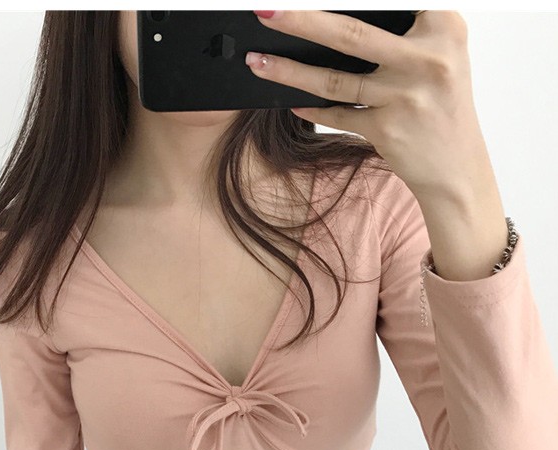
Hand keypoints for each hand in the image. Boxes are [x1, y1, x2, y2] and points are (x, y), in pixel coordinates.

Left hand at [246, 10, 491, 202]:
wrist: (457, 167)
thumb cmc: (441, 104)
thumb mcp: (438, 54)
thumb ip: (402, 31)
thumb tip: (331, 24)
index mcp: (443, 26)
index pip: (387, 0)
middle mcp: (427, 58)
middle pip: (349, 34)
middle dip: (301, 20)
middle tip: (265, 11)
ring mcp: (404, 96)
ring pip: (334, 79)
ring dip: (289, 71)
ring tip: (257, 60)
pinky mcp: (386, 130)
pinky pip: (337, 114)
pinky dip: (312, 108)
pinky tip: (289, 101)